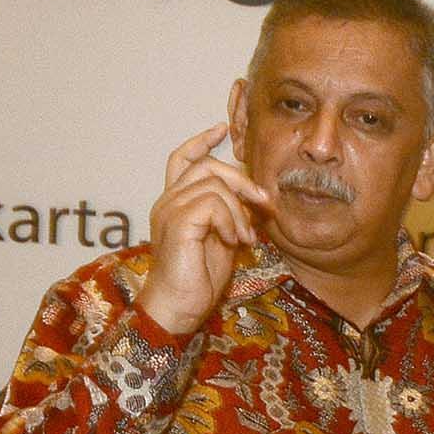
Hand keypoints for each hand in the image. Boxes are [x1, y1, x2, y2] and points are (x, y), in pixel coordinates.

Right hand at [140, 122, 270, 335]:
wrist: (180, 305)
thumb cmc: (199, 276)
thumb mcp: (224, 238)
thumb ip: (232, 215)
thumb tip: (254, 199)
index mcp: (177, 202)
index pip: (182, 158)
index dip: (202, 141)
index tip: (223, 128)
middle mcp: (168, 201)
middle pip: (206, 166)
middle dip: (242, 180)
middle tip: (265, 204)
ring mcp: (169, 211)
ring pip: (213, 184)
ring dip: (239, 209)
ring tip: (245, 236)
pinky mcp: (178, 224)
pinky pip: (211, 204)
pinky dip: (230, 220)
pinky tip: (234, 241)